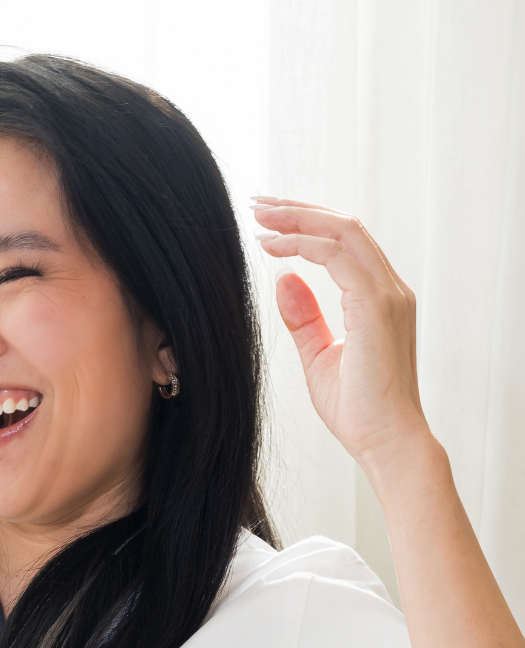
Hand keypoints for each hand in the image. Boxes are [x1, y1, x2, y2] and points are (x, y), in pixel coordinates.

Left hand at [253, 198, 432, 468]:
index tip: (267, 224)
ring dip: (299, 218)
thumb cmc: (358, 411)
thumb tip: (283, 279)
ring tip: (260, 217)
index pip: (344, 243)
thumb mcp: (319, 358)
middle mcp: (389, 289)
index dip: (306, 225)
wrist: (385, 443)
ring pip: (344, 232)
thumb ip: (304, 318)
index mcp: (378, 299)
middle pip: (344, 227)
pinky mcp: (377, 306)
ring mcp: (388, 295)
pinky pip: (339, 256)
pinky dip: (304, 244)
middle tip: (258, 204)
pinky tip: (275, 247)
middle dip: (299, 210)